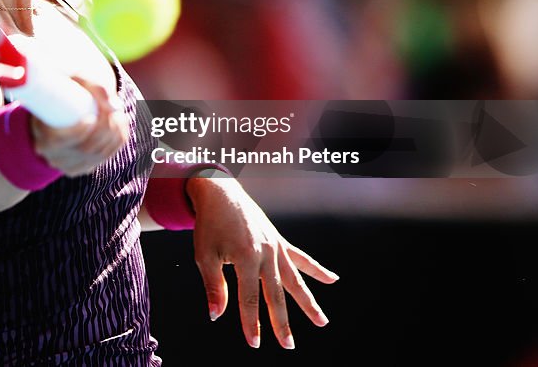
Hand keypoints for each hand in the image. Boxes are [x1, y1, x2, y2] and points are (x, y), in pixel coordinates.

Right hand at [30, 79, 127, 176]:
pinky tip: (119, 127)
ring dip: (114, 134)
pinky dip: (116, 142)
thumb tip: (117, 107)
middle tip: (113, 111)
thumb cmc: (64, 90)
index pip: (59, 141)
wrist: (56, 109)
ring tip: (118, 115)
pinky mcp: (83, 166)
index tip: (91, 118)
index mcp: (43, 138)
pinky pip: (104, 158)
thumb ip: (94, 86)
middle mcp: (54, 157)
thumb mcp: (73, 81)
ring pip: (99, 154)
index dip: (77, 133)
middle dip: (105, 130)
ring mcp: (69, 165)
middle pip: (85, 149)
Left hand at [185, 176, 337, 348]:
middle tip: (289, 345)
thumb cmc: (209, 225)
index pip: (249, 298)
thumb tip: (216, 316)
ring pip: (295, 279)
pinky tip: (333, 279)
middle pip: (276, 294)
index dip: (251, 322)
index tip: (254, 343)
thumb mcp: (204, 255)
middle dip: (282, 321)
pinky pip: (301, 257)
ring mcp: (275, 246)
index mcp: (245, 257)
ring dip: (309, 302)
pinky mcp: (279, 240)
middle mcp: (265, 253)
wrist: (220, 193)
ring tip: (322, 322)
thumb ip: (212, 286)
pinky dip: (317, 269)